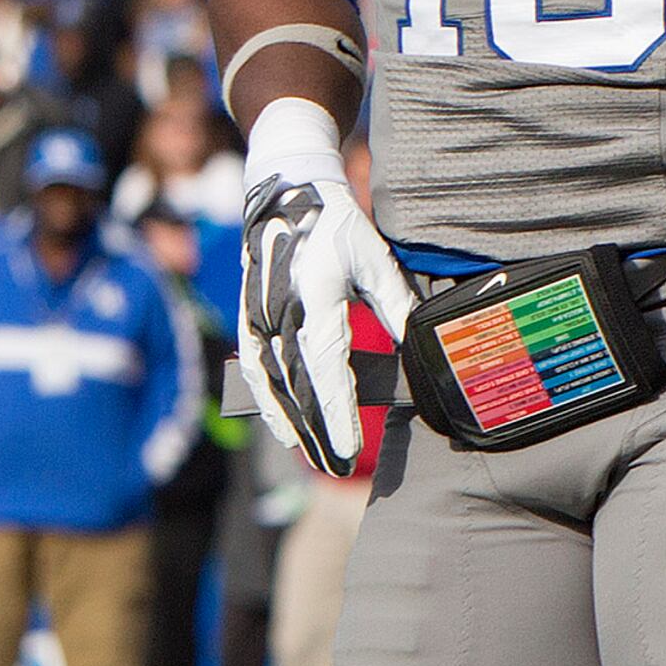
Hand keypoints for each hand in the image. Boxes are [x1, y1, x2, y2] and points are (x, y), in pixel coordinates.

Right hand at [235, 96, 408, 482]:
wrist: (283, 195)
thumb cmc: (337, 224)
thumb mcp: (376, 258)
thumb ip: (396, 302)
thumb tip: (417, 341)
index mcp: (315, 301)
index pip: (328, 371)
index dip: (338, 413)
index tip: (351, 449)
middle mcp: (280, 316)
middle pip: (297, 389)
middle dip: (318, 432)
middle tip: (339, 470)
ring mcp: (258, 320)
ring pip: (273, 387)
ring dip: (292, 424)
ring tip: (315, 456)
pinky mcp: (248, 320)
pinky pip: (255, 371)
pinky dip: (268, 402)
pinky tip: (283, 426)